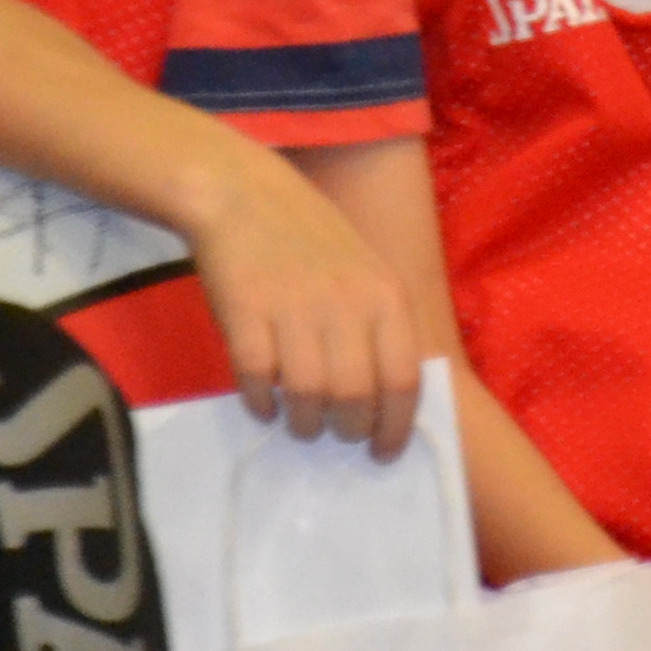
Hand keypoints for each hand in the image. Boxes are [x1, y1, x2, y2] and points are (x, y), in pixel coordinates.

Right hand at [178, 147, 430, 456]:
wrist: (247, 197)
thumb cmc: (314, 242)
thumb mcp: (369, 275)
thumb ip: (380, 327)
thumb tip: (385, 399)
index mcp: (387, 297)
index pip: (404, 379)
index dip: (396, 426)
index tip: (384, 453)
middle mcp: (348, 304)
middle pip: (357, 396)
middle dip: (349, 431)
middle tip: (337, 437)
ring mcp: (296, 308)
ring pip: (309, 395)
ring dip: (305, 424)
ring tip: (301, 424)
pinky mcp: (246, 312)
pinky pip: (258, 378)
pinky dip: (261, 403)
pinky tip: (263, 404)